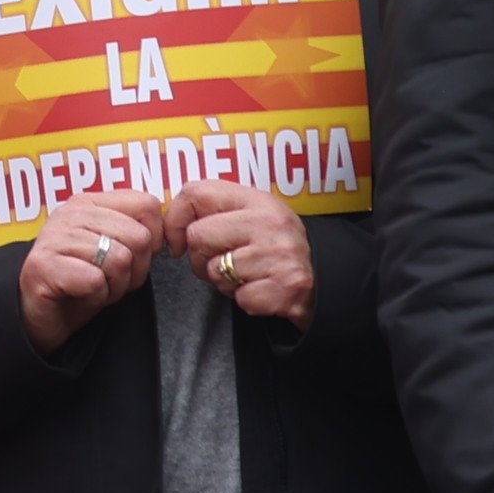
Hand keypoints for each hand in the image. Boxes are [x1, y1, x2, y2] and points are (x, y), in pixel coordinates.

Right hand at [17, 191, 171, 352]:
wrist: (41, 318)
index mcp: (89, 202)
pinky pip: (95, 281)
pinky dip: (96, 297)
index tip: (134, 258)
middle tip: (110, 280)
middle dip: (134, 270)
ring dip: (115, 286)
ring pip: (120, 260)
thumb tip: (166, 232)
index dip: (153, 240)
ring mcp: (53, 238)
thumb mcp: (115, 251)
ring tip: (95, 288)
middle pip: (139, 237)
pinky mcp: (43, 266)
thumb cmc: (81, 284)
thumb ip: (136, 233)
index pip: (147, 205)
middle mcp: (69, 213)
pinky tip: (81, 295)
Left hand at [180, 186, 316, 328]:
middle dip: (201, 258)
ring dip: (223, 282)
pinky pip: (238, 298)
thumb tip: (170, 227)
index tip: (178, 240)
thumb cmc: (276, 250)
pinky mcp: (284, 288)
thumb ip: (216, 212)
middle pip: (198, 237)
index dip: (175, 219)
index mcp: (258, 199)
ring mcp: (278, 255)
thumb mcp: (253, 217)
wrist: (324, 283)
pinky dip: (245, 300)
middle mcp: (269, 223)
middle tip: (223, 263)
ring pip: (214, 271)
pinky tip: (262, 290)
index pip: (196, 192)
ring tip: (248, 275)